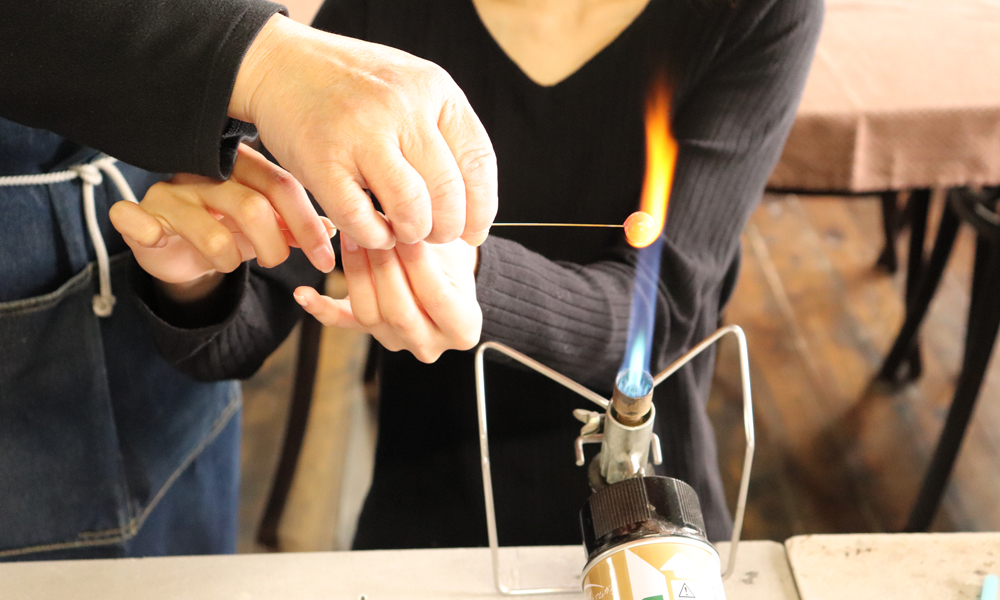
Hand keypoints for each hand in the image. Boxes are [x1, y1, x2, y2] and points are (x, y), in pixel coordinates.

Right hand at [110, 144, 335, 302]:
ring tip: (229, 261)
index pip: (281, 187)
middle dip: (273, 246)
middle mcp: (204, 174)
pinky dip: (146, 230)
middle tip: (275, 261)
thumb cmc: (229, 231)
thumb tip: (332, 228)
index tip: (325, 258)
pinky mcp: (138, 215)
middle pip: (252, 208)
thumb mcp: (266, 230)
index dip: (307, 225)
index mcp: (240, 168)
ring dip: (230, 260)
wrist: (177, 248)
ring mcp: (169, 194)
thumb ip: (295, 228)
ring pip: (213, 233)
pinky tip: (157, 238)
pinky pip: (136, 218)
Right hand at [230, 15, 497, 249]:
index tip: (473, 230)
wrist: (282, 65)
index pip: (478, 163)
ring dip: (414, 234)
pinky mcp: (321, 162)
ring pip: (411, 211)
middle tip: (435, 233)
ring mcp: (360, 134)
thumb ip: (443, 133)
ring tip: (405, 230)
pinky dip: (375, 237)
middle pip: (448, 194)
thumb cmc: (354, 87)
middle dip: (447, 228)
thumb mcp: (410, 88)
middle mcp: (401, 107)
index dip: (481, 209)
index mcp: (433, 88)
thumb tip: (476, 206)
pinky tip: (375, 230)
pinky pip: (362, 221)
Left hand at [294, 236, 480, 362]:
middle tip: (374, 230)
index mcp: (463, 329)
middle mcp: (429, 344)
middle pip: (400, 311)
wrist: (446, 273)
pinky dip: (320, 308)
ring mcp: (396, 341)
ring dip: (357, 273)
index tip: (406, 231)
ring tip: (353, 237)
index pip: (437, 298)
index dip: (418, 264)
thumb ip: (434, 242)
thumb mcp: (455, 248)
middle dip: (384, 267)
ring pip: (369, 314)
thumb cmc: (453, 257)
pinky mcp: (368, 332)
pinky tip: (303, 293)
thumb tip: (404, 218)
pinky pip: (342, 323)